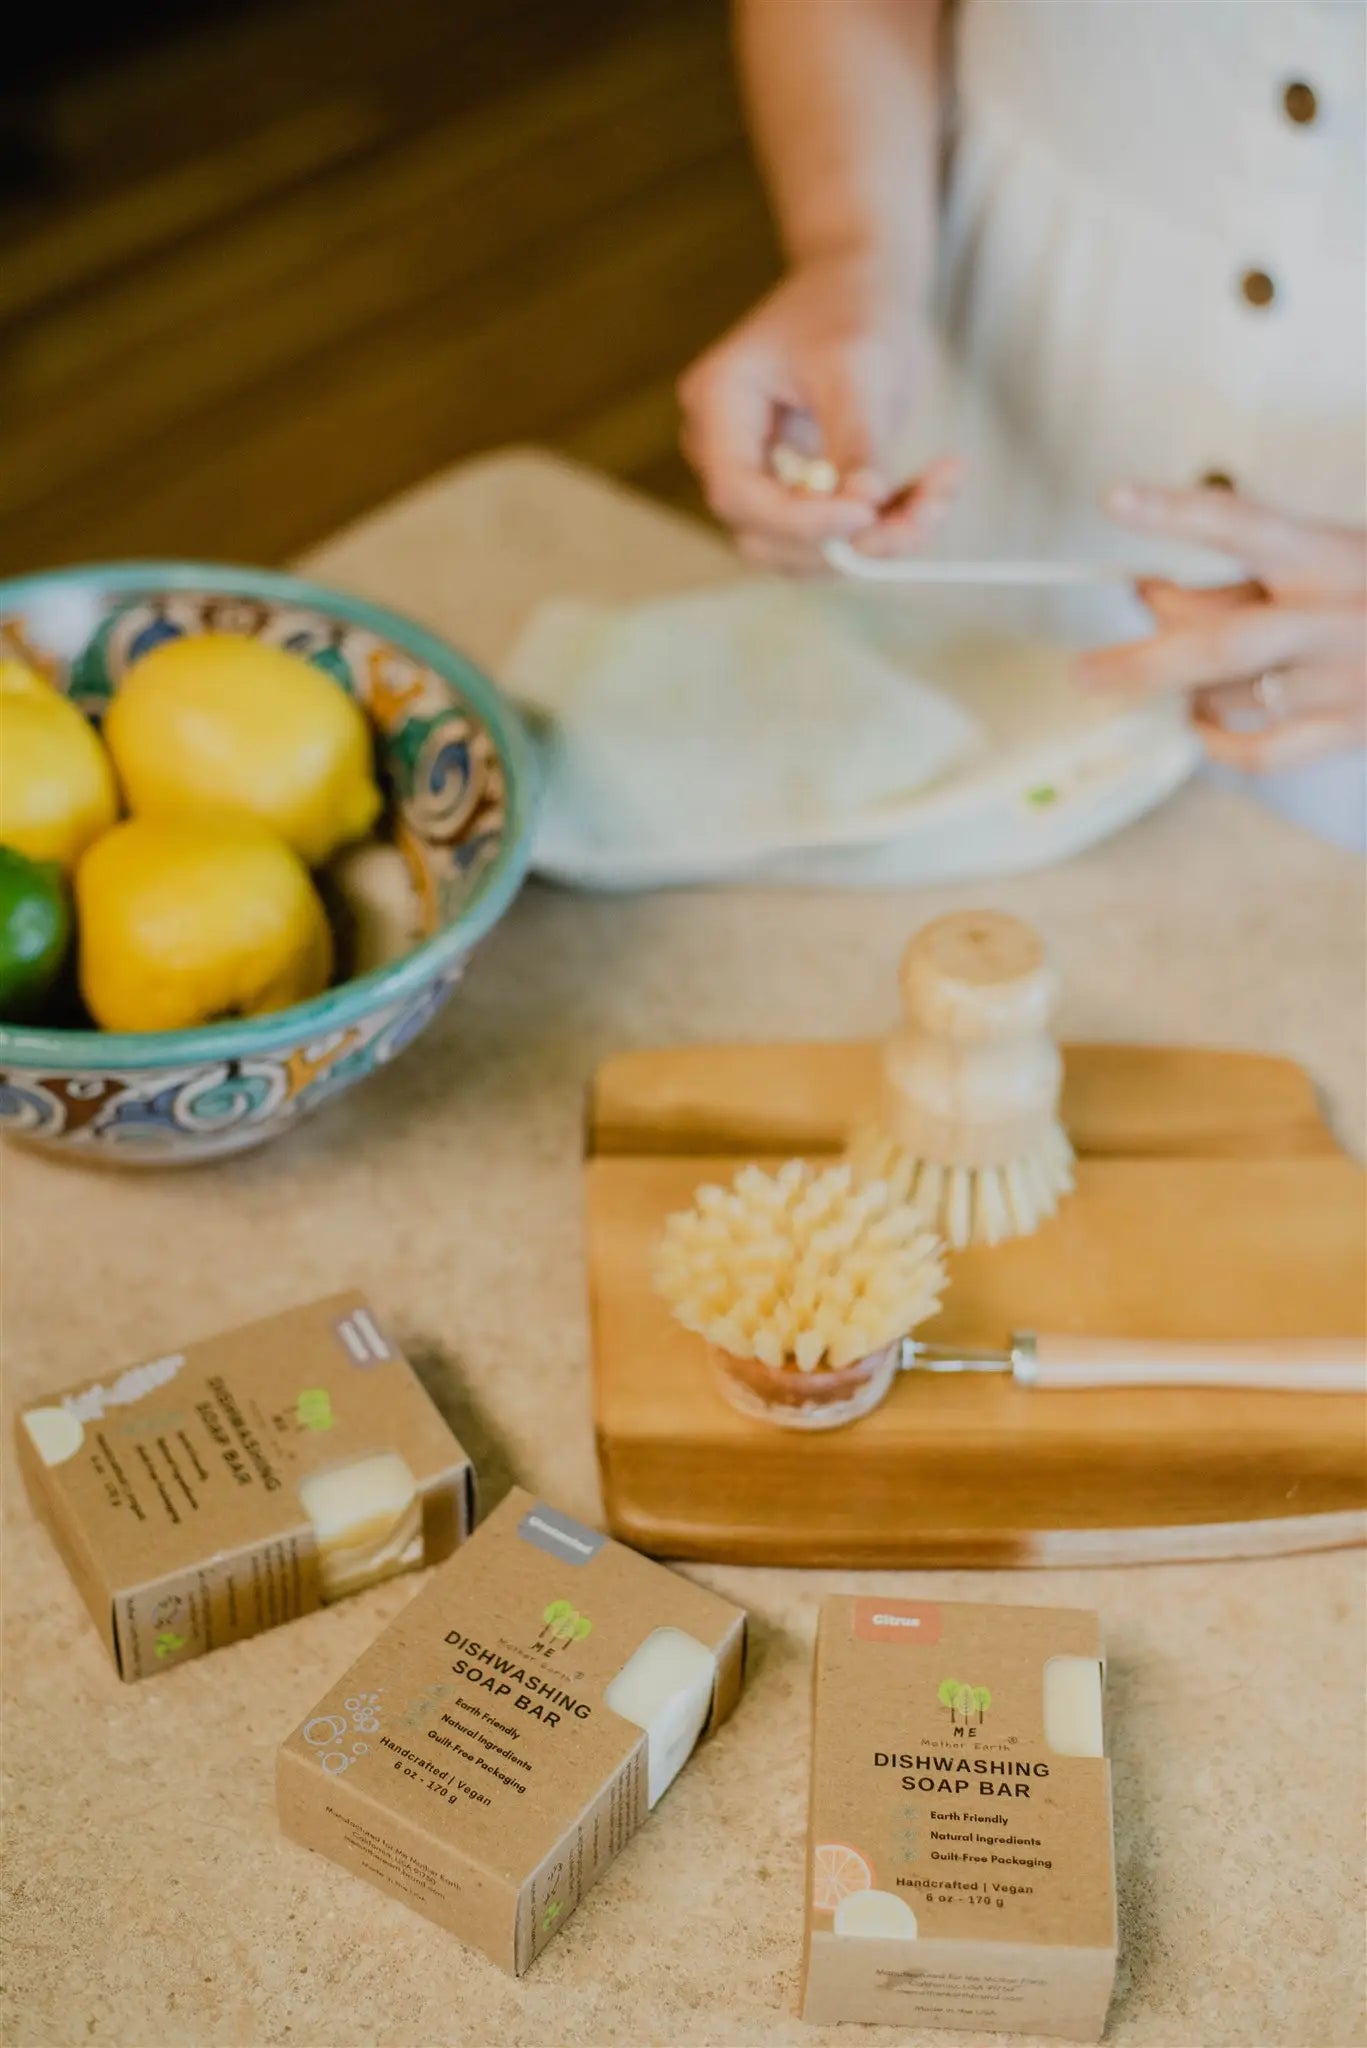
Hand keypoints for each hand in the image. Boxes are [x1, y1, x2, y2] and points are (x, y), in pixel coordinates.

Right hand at [678, 250, 960, 574]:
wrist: (859, 284)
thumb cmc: (851, 308)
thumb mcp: (858, 367)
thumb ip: (856, 441)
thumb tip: (864, 508)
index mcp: (718, 404)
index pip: (738, 493)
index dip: (799, 520)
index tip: (866, 513)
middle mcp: (724, 450)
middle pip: (766, 536)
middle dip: (846, 541)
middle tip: (921, 517)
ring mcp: (757, 476)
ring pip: (806, 549)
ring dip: (877, 540)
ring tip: (940, 494)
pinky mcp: (795, 493)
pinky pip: (835, 535)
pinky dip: (888, 524)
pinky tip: (934, 490)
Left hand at [1077, 484, 1366, 771]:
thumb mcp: (1330, 558)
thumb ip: (1248, 577)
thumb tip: (1154, 597)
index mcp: (1333, 556)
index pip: (1243, 525)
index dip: (1175, 511)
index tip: (1113, 499)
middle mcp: (1335, 619)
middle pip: (1219, 643)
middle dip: (1141, 661)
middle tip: (1086, 673)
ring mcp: (1342, 681)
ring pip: (1228, 697)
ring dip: (1182, 691)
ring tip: (1166, 676)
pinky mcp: (1349, 730)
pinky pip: (1260, 751)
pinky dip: (1216, 740)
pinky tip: (1197, 724)